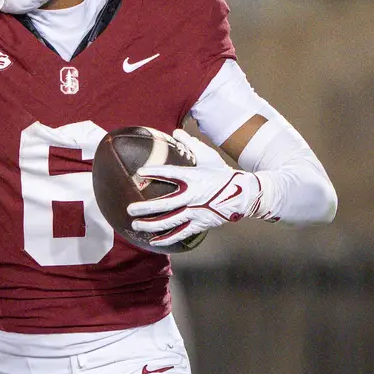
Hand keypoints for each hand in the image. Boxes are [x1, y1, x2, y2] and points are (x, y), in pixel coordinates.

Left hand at [126, 130, 264, 247]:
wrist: (243, 194)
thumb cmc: (222, 173)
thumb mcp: (208, 156)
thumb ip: (190, 144)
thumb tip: (175, 131)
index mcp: (193, 178)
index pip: (171, 174)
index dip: (155, 172)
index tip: (139, 172)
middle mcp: (193, 196)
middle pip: (165, 204)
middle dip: (145, 208)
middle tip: (129, 209)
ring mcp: (196, 212)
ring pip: (170, 221)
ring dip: (151, 225)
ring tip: (135, 225)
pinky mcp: (200, 223)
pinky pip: (181, 233)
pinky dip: (166, 239)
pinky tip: (153, 242)